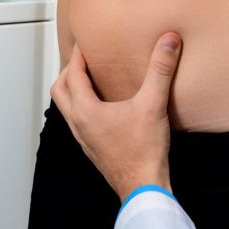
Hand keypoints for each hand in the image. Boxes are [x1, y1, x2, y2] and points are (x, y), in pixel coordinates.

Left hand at [50, 34, 182, 200]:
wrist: (143, 187)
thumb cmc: (144, 152)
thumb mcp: (154, 104)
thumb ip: (160, 70)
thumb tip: (168, 41)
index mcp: (85, 111)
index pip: (72, 74)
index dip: (78, 55)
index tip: (85, 42)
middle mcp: (78, 124)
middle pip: (60, 90)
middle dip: (69, 71)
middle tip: (84, 59)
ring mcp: (84, 139)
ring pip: (68, 108)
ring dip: (74, 90)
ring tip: (93, 80)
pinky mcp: (93, 149)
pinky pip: (80, 122)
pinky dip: (85, 107)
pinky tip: (106, 108)